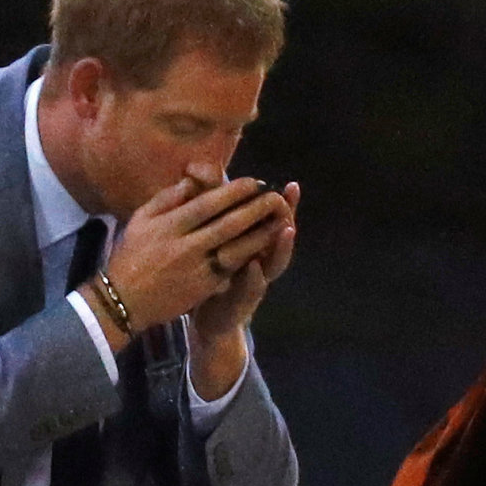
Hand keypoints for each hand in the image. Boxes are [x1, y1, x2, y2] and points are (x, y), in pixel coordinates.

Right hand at [94, 173, 293, 339]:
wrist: (123, 299)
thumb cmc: (130, 255)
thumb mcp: (140, 220)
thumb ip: (167, 198)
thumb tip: (192, 181)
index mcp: (169, 225)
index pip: (208, 203)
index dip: (234, 191)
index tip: (254, 182)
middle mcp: (185, 244)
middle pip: (228, 223)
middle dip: (256, 209)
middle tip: (276, 197)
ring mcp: (197, 268)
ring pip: (236, 247)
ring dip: (261, 233)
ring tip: (280, 220)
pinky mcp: (204, 287)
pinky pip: (232, 268)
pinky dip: (250, 256)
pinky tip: (266, 247)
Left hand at [189, 177, 297, 346]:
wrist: (204, 317)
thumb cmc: (208, 271)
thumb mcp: (209, 238)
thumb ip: (208, 208)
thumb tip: (193, 168)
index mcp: (253, 242)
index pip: (271, 218)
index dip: (284, 203)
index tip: (292, 184)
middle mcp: (261, 260)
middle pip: (280, 237)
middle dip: (288, 217)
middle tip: (290, 199)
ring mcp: (255, 283)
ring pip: (273, 264)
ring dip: (280, 247)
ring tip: (287, 230)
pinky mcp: (241, 303)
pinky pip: (250, 290)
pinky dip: (253, 278)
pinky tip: (253, 266)